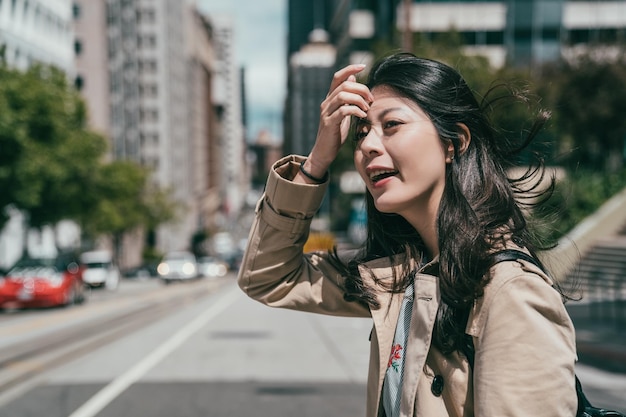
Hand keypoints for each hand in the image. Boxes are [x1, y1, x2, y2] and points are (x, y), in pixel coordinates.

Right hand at [298, 64, 372, 182]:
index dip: (349, 69)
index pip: (337, 77)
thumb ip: (347, 97)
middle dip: (361, 89)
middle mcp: (326, 103)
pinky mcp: (328, 123)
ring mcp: (326, 113)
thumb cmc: (335, 134)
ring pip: (342, 96)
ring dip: (359, 100)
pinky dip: (355, 110)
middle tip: (371, 99)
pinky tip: (362, 115)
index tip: (363, 66)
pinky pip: (343, 111)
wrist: (324, 152)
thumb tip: (352, 79)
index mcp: (330, 99)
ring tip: (367, 108)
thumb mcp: (343, 112)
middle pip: (344, 86)